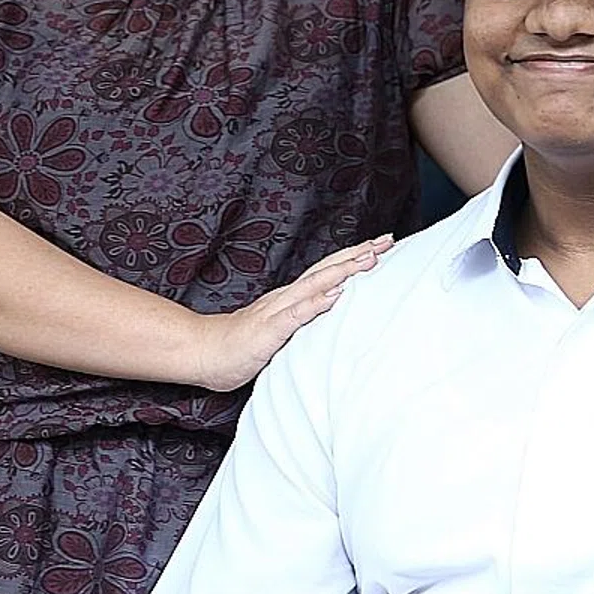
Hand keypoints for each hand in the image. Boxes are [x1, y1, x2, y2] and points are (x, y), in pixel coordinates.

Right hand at [190, 234, 392, 391]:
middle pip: (327, 269)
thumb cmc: (243, 345)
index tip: (382, 246)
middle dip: (358, 255)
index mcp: (292, 298)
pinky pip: (296, 315)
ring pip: (315, 285)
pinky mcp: (269, 329)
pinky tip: (336, 295)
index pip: (329, 272)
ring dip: (344, 270)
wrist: (206, 352)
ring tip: (370, 259)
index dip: (355, 258)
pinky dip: (317, 303)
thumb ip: (304, 319)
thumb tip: (333, 311)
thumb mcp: (282, 330)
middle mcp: (287, 297)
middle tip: (387, 240)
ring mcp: (278, 310)